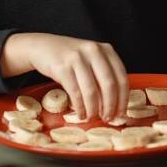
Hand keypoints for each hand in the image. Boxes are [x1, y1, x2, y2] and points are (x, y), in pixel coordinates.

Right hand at [1, 32, 127, 120]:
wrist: (44, 47)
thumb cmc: (72, 58)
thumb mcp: (91, 60)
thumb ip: (104, 76)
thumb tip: (114, 106)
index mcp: (106, 49)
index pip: (121, 77)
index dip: (123, 98)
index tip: (121, 113)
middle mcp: (94, 51)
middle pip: (109, 84)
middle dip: (110, 106)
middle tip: (108, 118)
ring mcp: (78, 58)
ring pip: (91, 90)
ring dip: (93, 109)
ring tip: (92, 118)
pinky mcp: (62, 67)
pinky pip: (75, 92)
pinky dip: (80, 107)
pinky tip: (81, 114)